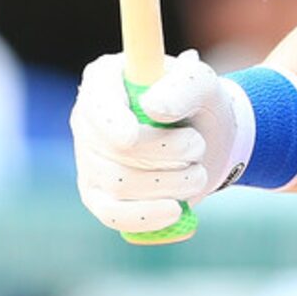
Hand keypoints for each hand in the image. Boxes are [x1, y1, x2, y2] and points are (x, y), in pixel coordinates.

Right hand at [71, 49, 251, 236]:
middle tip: (198, 146)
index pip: (98, 103)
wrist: (208, 140)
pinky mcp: (98, 195)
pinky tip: (175, 210)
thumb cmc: (199, 103)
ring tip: (196, 172)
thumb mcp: (202, 83)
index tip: (130, 137)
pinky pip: (112, 215)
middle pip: (114, 150)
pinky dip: (146, 216)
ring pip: (119, 184)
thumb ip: (183, 85)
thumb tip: (152, 108)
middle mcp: (88, 119)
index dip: (110, 122)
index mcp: (105, 79)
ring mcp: (88, 159)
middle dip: (167, 154)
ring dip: (170, 182)